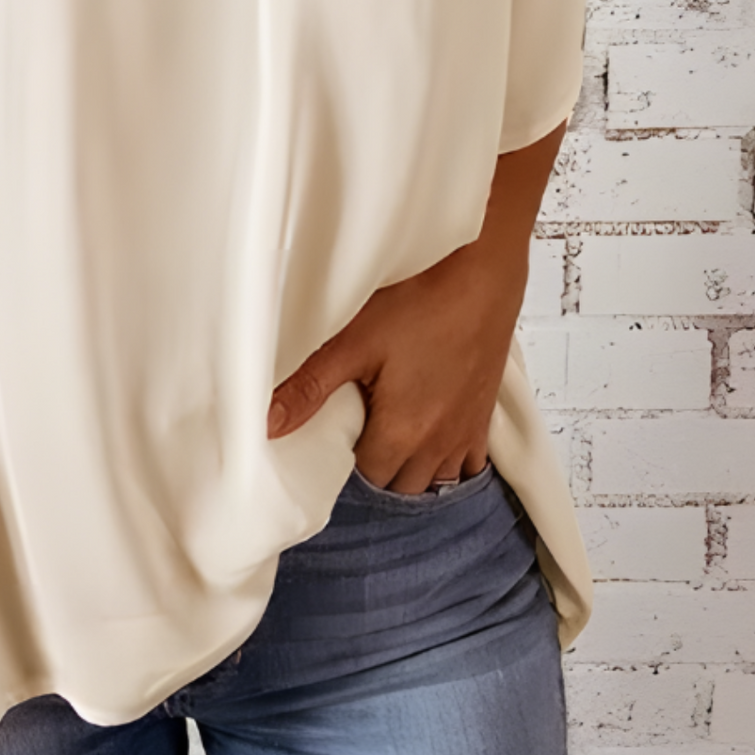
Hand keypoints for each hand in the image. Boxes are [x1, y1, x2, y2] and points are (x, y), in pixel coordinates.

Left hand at [266, 238, 526, 493]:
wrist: (483, 269)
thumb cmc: (422, 298)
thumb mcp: (353, 340)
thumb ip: (310, 387)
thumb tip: (269, 423)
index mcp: (404, 431)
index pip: (368, 477)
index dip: (346, 460)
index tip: (336, 434)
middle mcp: (440, 442)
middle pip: (402, 484)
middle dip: (379, 468)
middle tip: (360, 429)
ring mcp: (467, 430)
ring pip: (437, 478)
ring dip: (414, 467)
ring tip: (392, 434)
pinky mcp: (485, 413)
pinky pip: (470, 462)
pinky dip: (448, 457)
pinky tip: (432, 432)